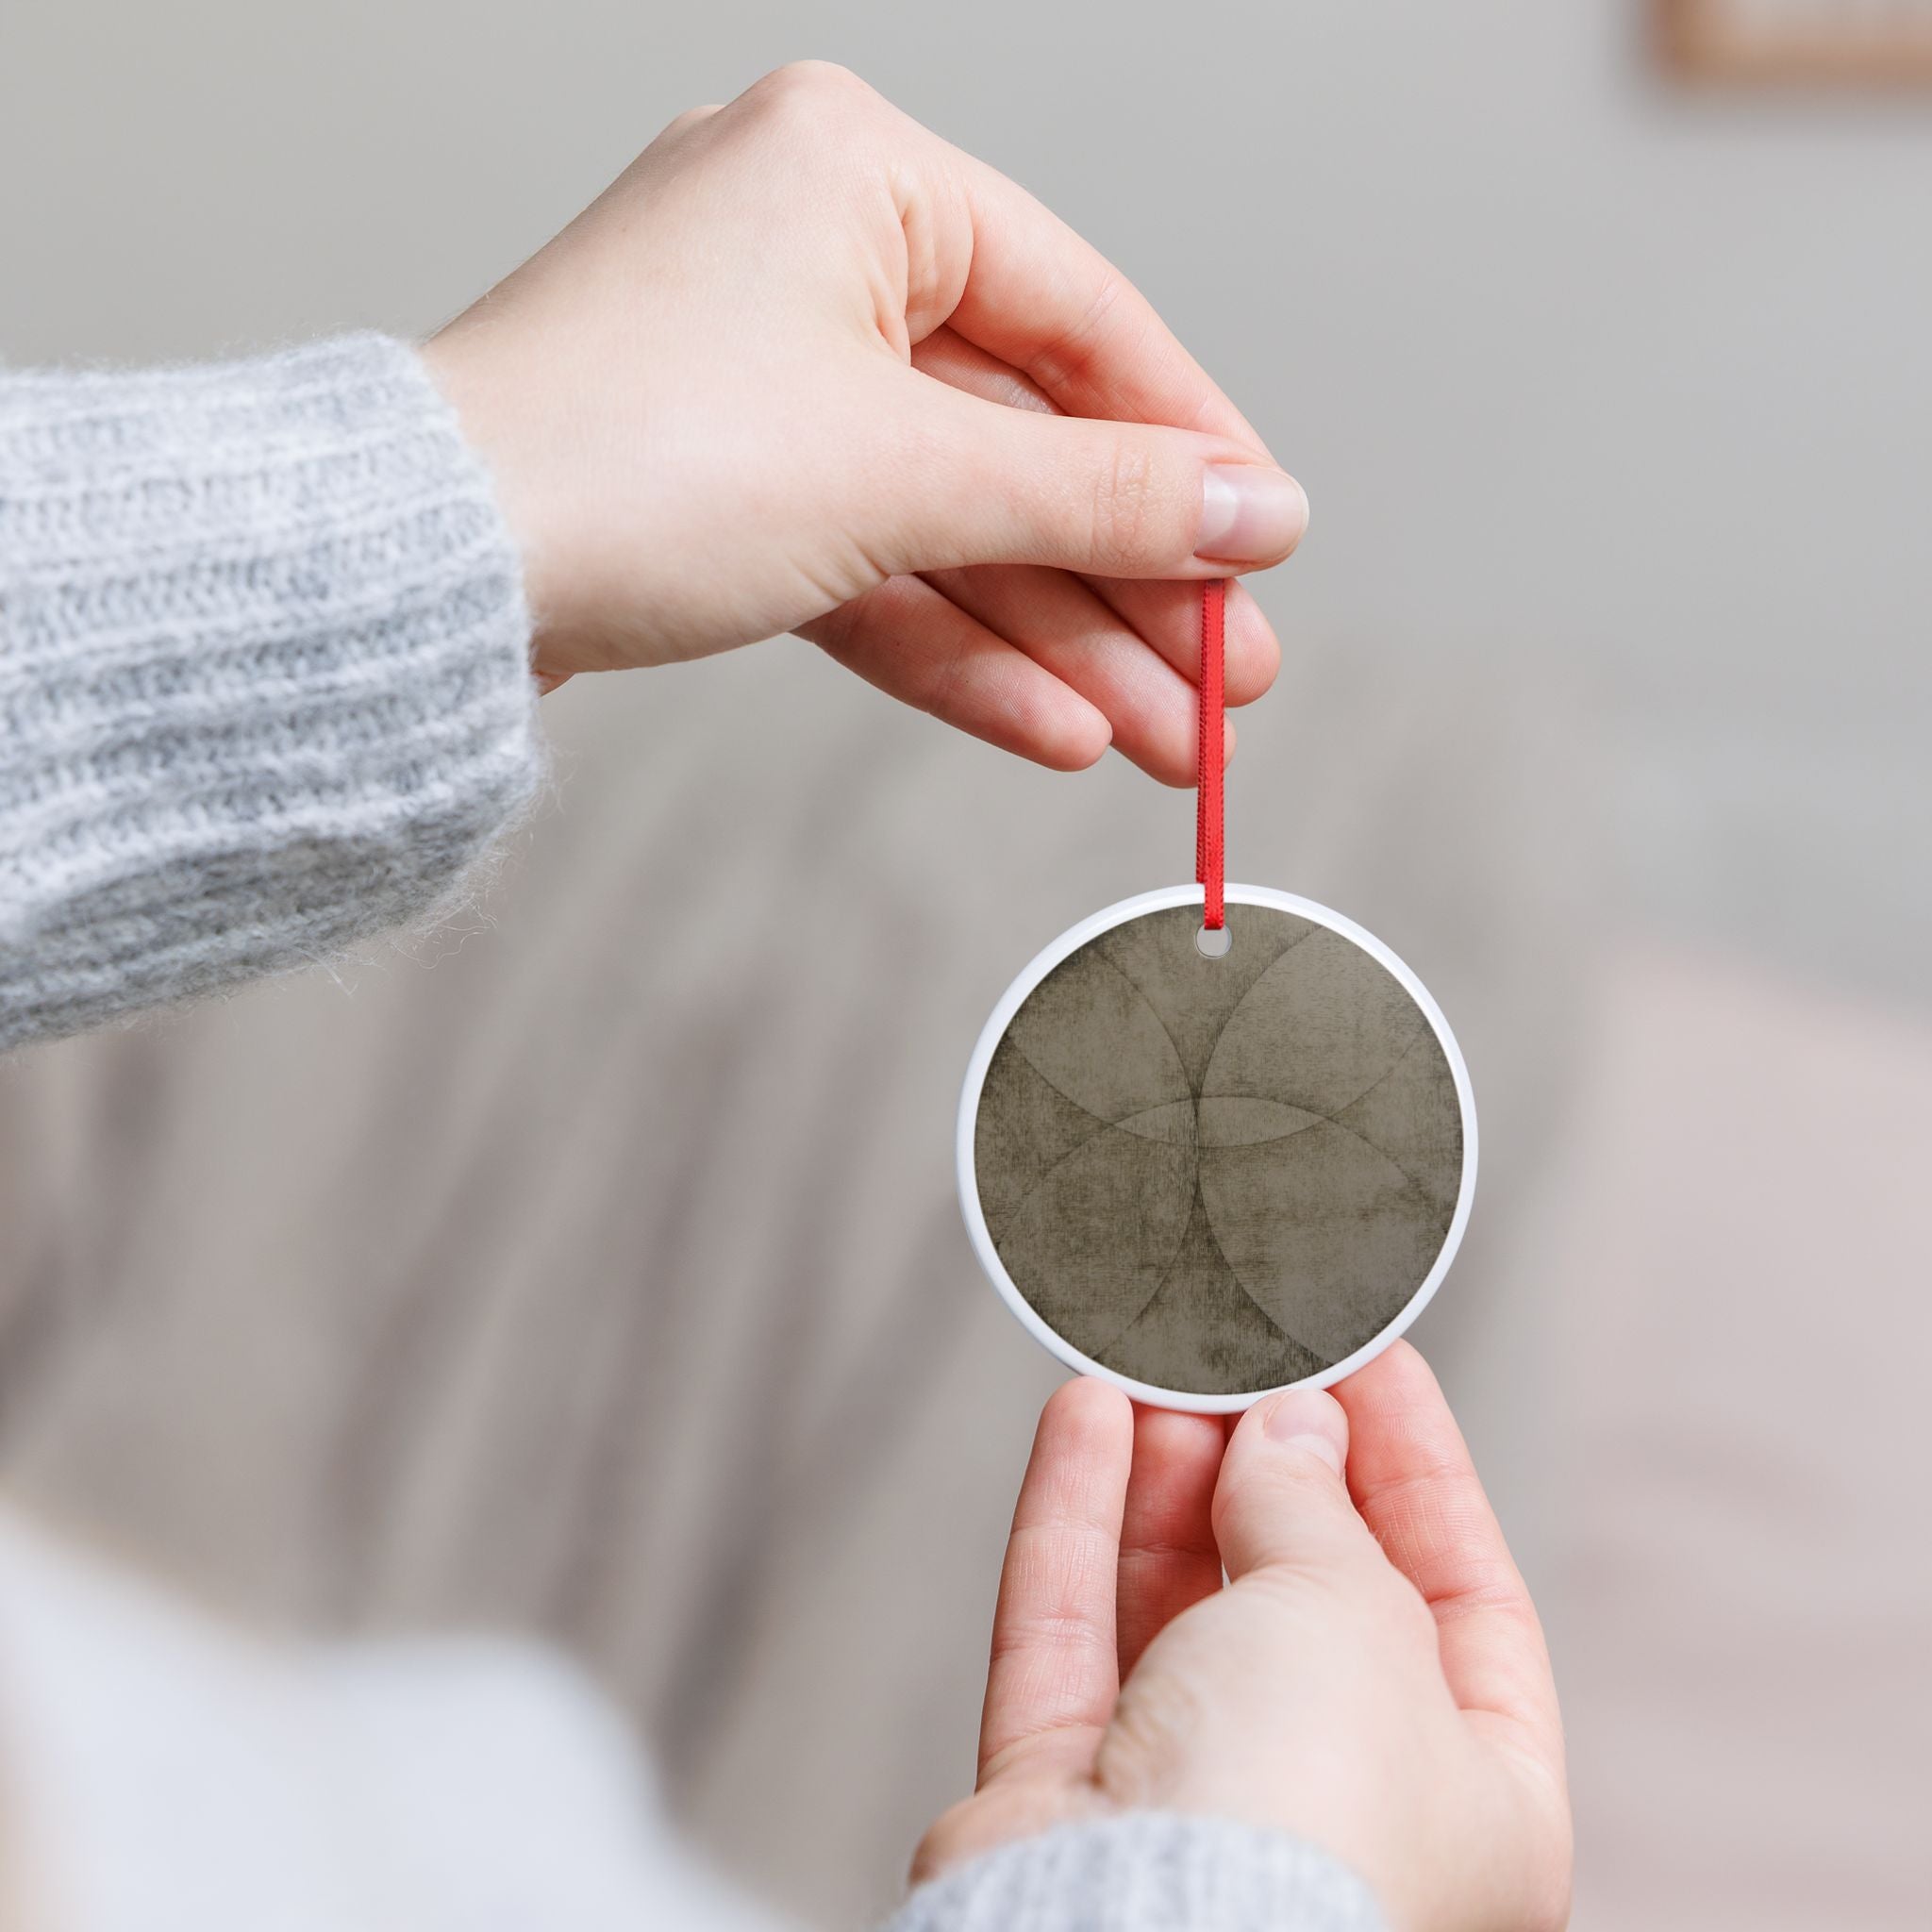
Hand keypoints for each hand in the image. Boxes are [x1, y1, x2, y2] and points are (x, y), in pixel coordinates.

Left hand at [424, 61, 1305, 782]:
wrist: (420, 581)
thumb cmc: (623, 457)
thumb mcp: (907, 474)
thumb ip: (1098, 497)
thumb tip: (1254, 513)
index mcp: (852, 175)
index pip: (1080, 318)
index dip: (1188, 448)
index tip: (1264, 548)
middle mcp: (805, 260)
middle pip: (1020, 442)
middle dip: (1129, 585)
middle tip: (1225, 686)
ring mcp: (757, 383)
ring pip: (952, 525)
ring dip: (1061, 643)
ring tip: (1165, 743)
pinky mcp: (721, 492)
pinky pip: (873, 568)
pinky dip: (958, 650)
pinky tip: (1056, 727)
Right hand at [915, 1343, 1571, 1931]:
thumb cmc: (1299, 1830)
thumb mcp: (1352, 1610)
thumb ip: (1317, 1504)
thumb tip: (1290, 1428)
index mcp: (1480, 1806)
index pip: (1468, 1598)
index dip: (1416, 1469)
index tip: (1368, 1364)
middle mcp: (1339, 1814)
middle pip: (1308, 1599)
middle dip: (1271, 1467)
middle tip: (1243, 1363)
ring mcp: (1195, 1813)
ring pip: (1179, 1610)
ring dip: (1166, 1482)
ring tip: (1156, 1374)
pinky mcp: (1068, 1804)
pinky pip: (1072, 1636)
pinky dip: (1075, 1524)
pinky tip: (1082, 1423)